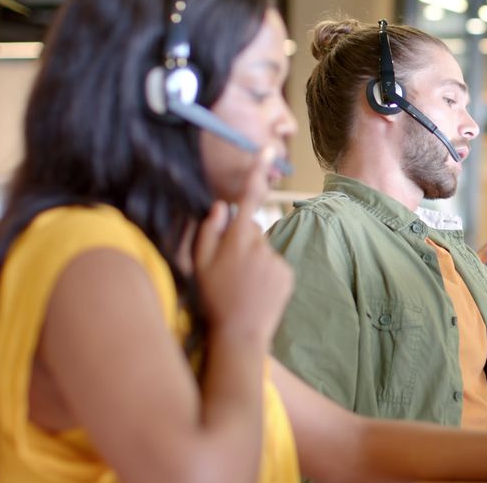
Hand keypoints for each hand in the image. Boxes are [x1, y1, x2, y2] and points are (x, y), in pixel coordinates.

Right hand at [194, 147, 292, 342]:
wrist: (240, 334)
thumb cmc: (213, 299)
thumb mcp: (199, 265)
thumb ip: (207, 232)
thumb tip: (220, 207)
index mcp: (236, 240)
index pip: (248, 199)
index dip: (257, 173)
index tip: (269, 151)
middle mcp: (260, 245)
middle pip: (251, 230)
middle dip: (241, 242)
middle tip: (229, 271)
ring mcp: (276, 259)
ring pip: (263, 250)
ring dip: (253, 262)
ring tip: (242, 286)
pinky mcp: (288, 274)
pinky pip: (275, 266)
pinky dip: (266, 275)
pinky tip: (256, 292)